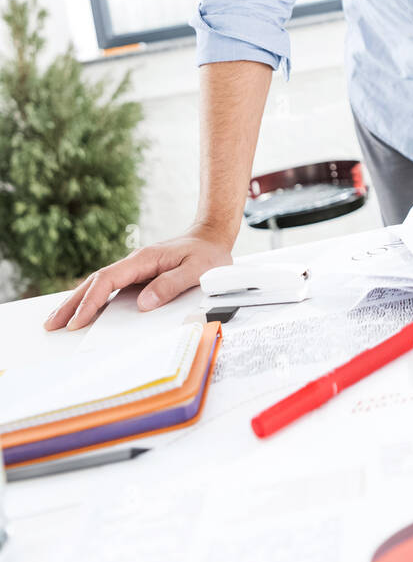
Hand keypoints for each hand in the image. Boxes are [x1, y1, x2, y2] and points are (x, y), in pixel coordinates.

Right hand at [43, 225, 233, 330]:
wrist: (211, 237)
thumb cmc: (207, 254)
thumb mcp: (196, 270)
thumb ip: (170, 285)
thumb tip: (143, 304)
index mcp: (144, 260)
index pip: (108, 280)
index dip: (91, 301)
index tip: (77, 320)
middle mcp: (134, 263)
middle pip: (95, 282)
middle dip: (72, 303)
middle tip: (51, 324)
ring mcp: (135, 270)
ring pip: (99, 285)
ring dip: (78, 302)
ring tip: (57, 321)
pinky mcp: (139, 276)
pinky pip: (110, 288)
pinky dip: (93, 300)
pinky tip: (84, 311)